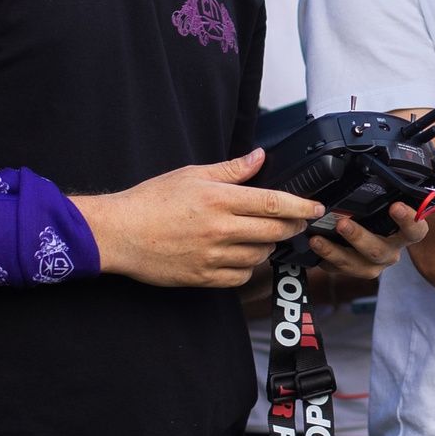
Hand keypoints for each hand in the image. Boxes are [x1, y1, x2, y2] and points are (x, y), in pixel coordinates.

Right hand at [77, 150, 323, 288]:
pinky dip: (247, 268)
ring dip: (268, 245)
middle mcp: (219, 230)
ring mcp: (212, 257)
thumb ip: (230, 170)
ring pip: (259, 255)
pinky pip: (240, 277)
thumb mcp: (191, 175)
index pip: (272, 203)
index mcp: (218, 200)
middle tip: (297, 222)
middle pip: (273, 231)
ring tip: (263, 235)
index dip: (300, 206)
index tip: (315, 207)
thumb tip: (258, 158)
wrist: (118, 234)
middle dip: (292, 226)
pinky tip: (242, 256)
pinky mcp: (203, 278)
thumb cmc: (150, 202)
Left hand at [310, 201, 431, 284]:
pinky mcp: (353, 269)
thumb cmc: (392, 216)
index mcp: (407, 235)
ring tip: (318, 239)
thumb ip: (423, 191)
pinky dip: (325, 260)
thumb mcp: (406, 201)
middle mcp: (392, 252)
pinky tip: (314, 248)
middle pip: (379, 251)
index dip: (409, 220)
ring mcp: (372, 264)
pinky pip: (339, 270)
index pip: (417, 230)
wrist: (376, 238)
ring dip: (336, 253)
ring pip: (357, 266)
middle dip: (360, 238)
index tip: (396, 206)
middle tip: (343, 223)